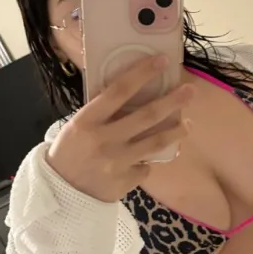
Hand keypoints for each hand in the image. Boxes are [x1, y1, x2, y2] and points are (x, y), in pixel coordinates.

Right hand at [47, 56, 192, 202]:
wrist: (62, 192)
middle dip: (172, 102)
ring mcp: (116, 162)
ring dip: (175, 131)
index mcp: (87, 121)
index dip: (142, 74)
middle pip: (146, 116)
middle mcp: (104, 140)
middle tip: (190, 90)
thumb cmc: (70, 152)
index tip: (162, 61)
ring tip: (188, 124)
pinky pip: (145, 166)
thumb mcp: (78, 126)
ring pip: (155, 143)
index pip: (118, 91)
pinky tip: (147, 158)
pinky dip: (148, 160)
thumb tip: (135, 91)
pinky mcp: (126, 181)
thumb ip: (102, 112)